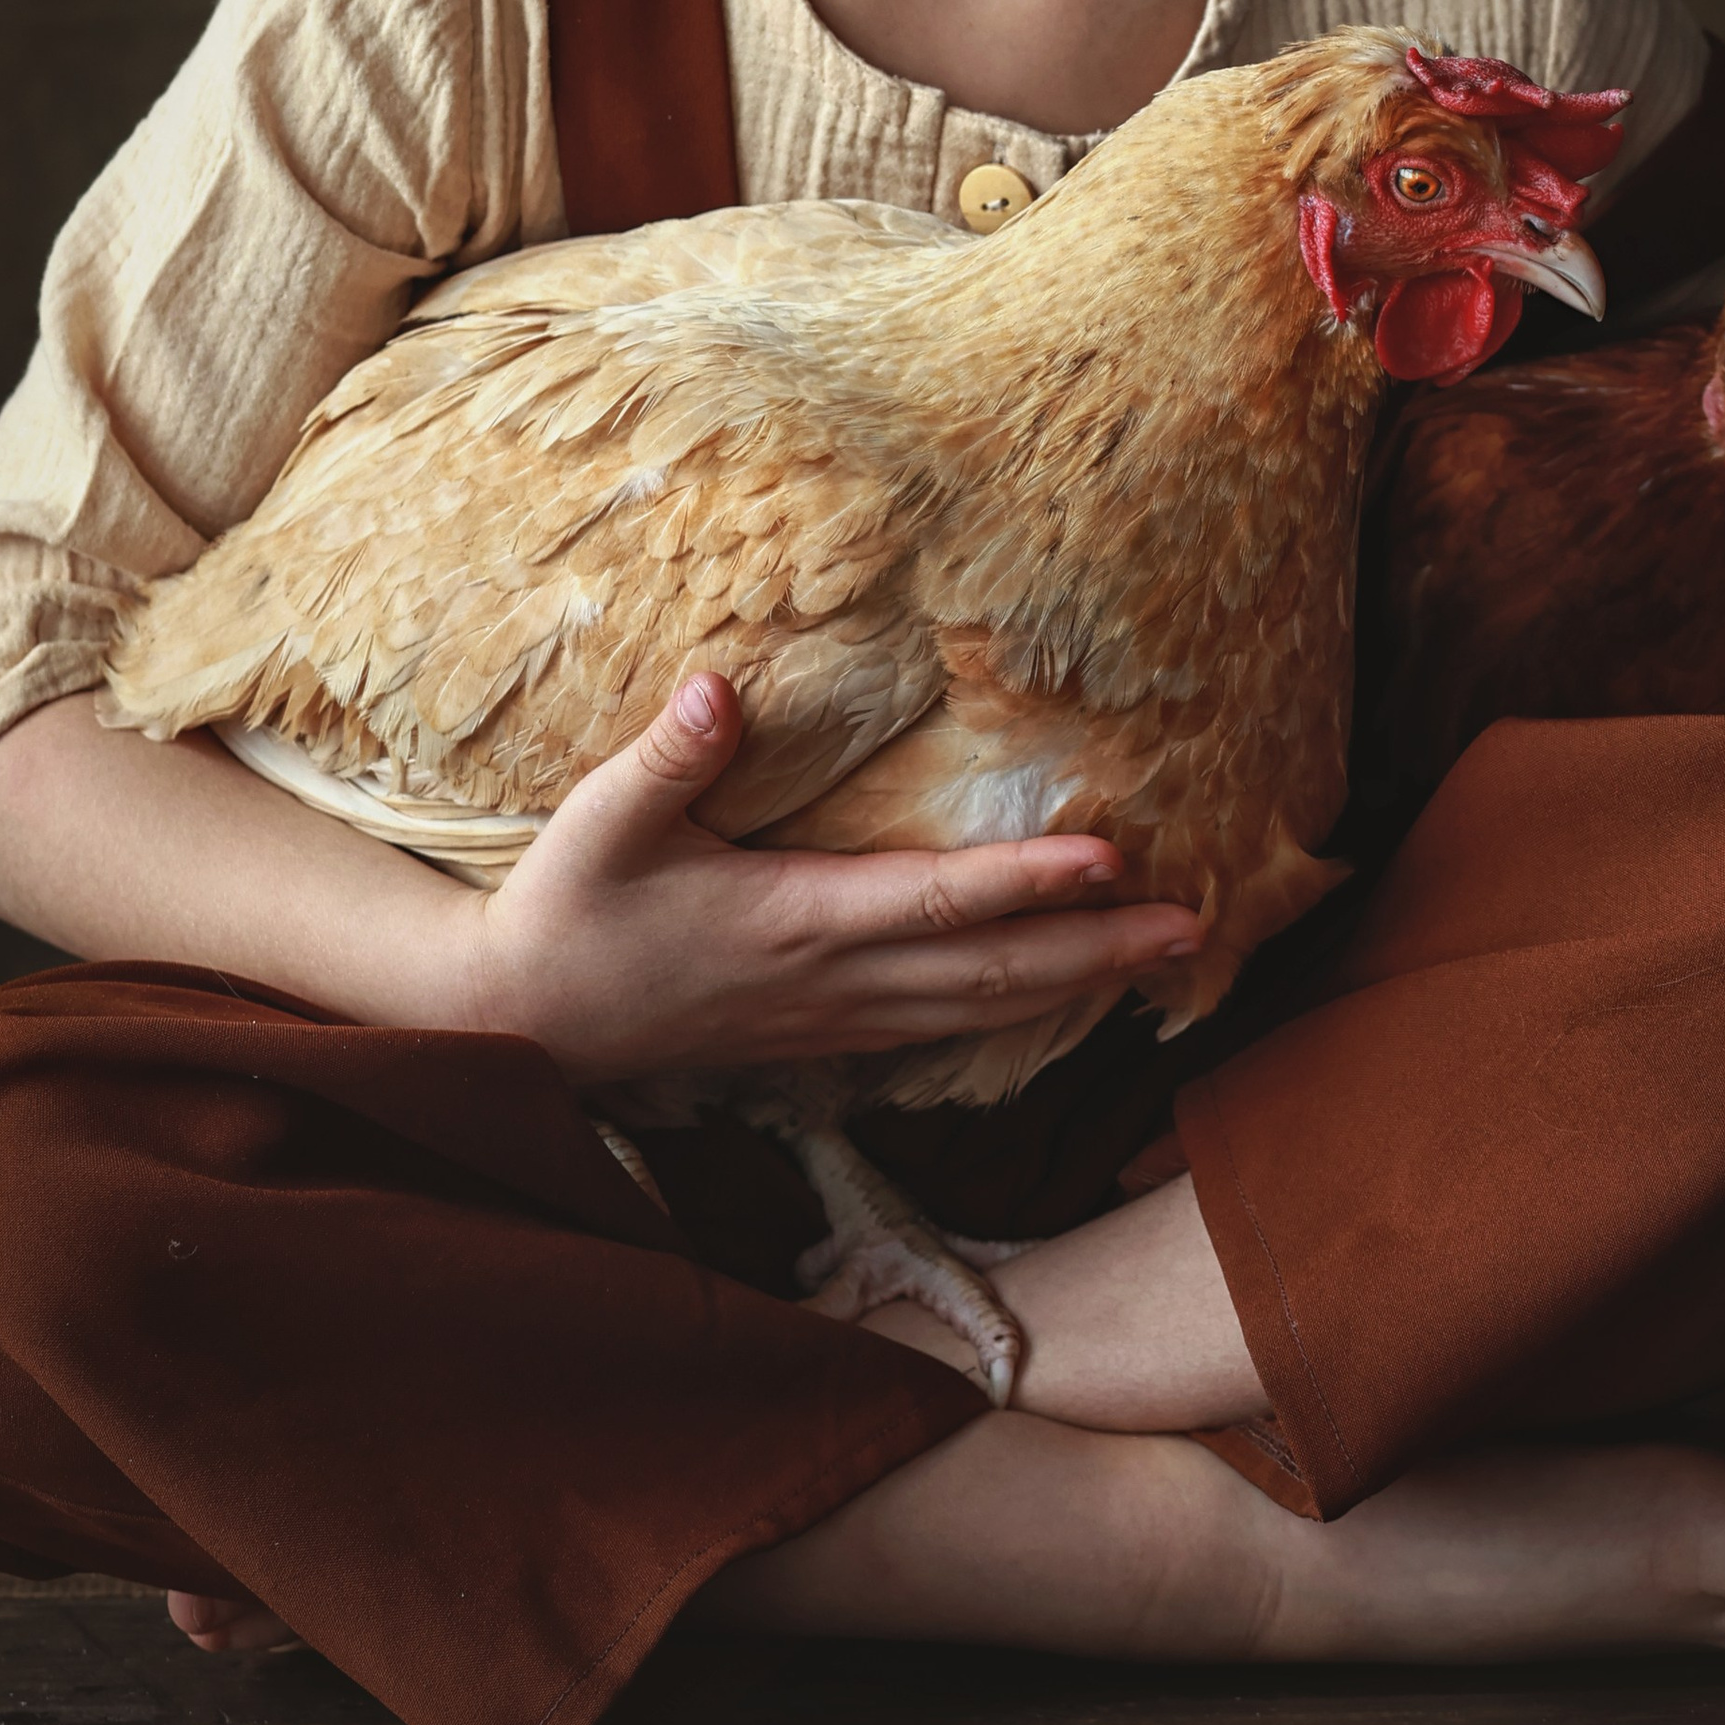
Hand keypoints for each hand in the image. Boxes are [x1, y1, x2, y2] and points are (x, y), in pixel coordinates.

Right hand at [451, 674, 1202, 1085]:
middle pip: (993, 973)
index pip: (936, 902)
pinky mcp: (827, 1036)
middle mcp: (833, 982)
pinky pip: (949, 1027)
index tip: (1110, 860)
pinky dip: (1022, 1011)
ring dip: (1079, 984)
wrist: (526, 1024)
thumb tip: (718, 688)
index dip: (1026, 883)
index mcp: (793, 923)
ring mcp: (835, 1020)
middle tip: (1198, 926)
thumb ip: (667, 760)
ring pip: (984, 1009)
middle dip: (1099, 951)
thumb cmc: (568, 911)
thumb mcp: (601, 825)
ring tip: (1168, 960)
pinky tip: (1066, 994)